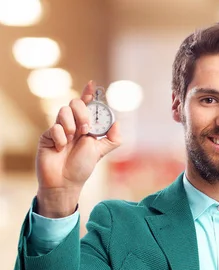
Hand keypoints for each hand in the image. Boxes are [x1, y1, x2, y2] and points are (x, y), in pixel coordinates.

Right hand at [35, 81, 120, 217]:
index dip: (89, 94)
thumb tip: (118, 122)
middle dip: (83, 113)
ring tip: (73, 140)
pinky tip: (61, 148)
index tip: (93, 85)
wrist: (65, 182)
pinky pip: (54, 127)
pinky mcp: (47, 135)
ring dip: (72, 126)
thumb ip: (112, 138)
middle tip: (86, 130)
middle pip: (75, 103)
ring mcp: (59, 128)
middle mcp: (72, 124)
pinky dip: (61, 138)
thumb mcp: (101, 152)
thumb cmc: (82, 167)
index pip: (87, 105)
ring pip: (63, 111)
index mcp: (86, 126)